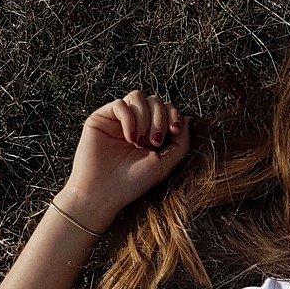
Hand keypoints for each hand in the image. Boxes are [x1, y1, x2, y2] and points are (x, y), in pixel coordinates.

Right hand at [59, 90, 190, 229]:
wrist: (104, 192)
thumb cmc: (133, 182)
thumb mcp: (165, 164)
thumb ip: (181, 143)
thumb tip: (189, 119)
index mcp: (150, 132)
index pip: (166, 108)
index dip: (173, 114)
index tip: (175, 131)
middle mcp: (134, 123)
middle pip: (154, 99)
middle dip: (159, 118)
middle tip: (154, 142)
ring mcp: (117, 119)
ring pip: (138, 96)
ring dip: (145, 118)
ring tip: (139, 142)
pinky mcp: (101, 117)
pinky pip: (120, 104)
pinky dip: (129, 119)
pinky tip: (129, 138)